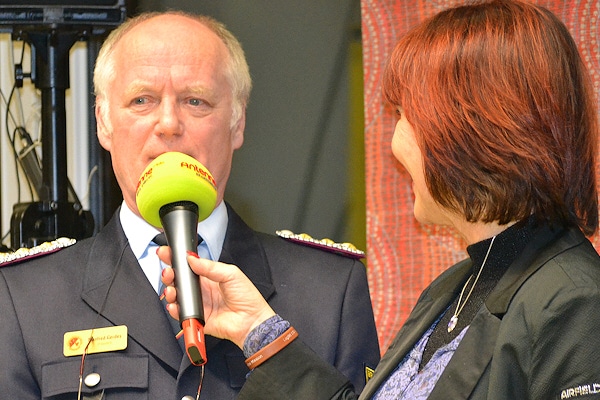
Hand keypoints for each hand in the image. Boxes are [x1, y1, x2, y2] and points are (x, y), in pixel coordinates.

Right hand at [157, 247, 275, 348]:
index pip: (188, 265)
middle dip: (169, 274)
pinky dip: (175, 309)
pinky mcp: (197, 318)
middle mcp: (201, 289)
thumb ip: (210, 266)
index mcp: (209, 276)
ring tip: (172, 290)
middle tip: (168, 272)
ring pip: (177, 296)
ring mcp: (198, 303)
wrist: (252, 320)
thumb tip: (192, 259)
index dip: (176, 259)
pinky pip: (181, 313)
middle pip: (179, 280)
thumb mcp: (231, 274)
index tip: (166, 253)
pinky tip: (175, 305)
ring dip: (170, 291)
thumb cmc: (247, 297)